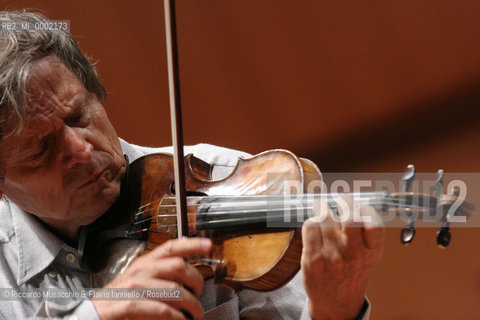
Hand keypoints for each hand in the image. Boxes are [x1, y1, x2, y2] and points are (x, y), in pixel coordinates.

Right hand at [92, 237, 211, 319]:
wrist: (91, 315)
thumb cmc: (120, 298)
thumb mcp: (140, 279)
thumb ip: (161, 274)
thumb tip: (188, 274)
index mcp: (145, 262)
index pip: (172, 246)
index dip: (192, 244)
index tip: (209, 245)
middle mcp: (141, 270)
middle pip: (180, 267)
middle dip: (197, 282)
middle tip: (200, 294)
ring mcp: (134, 287)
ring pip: (175, 291)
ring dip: (192, 305)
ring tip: (196, 313)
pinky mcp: (129, 305)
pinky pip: (162, 310)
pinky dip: (176, 318)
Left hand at [301, 195, 383, 319]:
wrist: (335, 302)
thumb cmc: (351, 271)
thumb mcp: (368, 255)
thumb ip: (365, 230)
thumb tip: (351, 200)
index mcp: (372, 251)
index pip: (373, 222)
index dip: (365, 210)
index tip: (360, 209)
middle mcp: (353, 254)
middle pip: (350, 216)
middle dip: (344, 202)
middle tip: (341, 202)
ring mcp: (332, 256)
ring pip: (326, 216)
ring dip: (325, 210)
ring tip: (325, 213)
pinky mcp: (313, 257)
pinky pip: (311, 226)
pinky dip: (313, 221)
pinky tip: (316, 227)